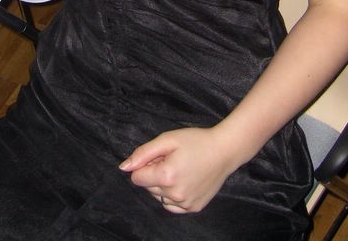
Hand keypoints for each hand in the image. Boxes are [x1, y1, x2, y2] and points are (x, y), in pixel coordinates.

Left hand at [119, 127, 233, 213]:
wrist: (224, 151)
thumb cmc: (196, 141)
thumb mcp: (167, 139)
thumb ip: (143, 153)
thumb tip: (124, 167)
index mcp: (166, 176)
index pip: (137, 177)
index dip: (146, 164)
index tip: (161, 155)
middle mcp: (174, 194)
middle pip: (148, 187)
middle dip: (154, 173)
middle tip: (172, 159)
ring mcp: (185, 204)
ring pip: (159, 197)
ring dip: (164, 185)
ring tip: (180, 168)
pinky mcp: (194, 208)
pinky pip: (172, 205)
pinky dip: (173, 195)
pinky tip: (185, 180)